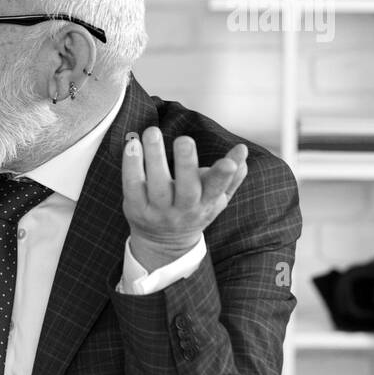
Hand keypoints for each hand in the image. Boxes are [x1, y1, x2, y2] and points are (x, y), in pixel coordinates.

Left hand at [122, 127, 247, 269]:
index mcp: (206, 203)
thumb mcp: (217, 198)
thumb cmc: (193, 211)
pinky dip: (131, 166)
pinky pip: (132, 186)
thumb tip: (242, 150)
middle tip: (184, 140)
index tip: (228, 162)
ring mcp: (158, 211)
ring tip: (152, 132)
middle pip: (186, 189)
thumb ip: (232, 175)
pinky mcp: (135, 208)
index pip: (216, 189)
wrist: (164, 242)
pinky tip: (133, 146)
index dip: (223, 176)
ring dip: (154, 157)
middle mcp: (183, 209)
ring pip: (157, 185)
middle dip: (186, 164)